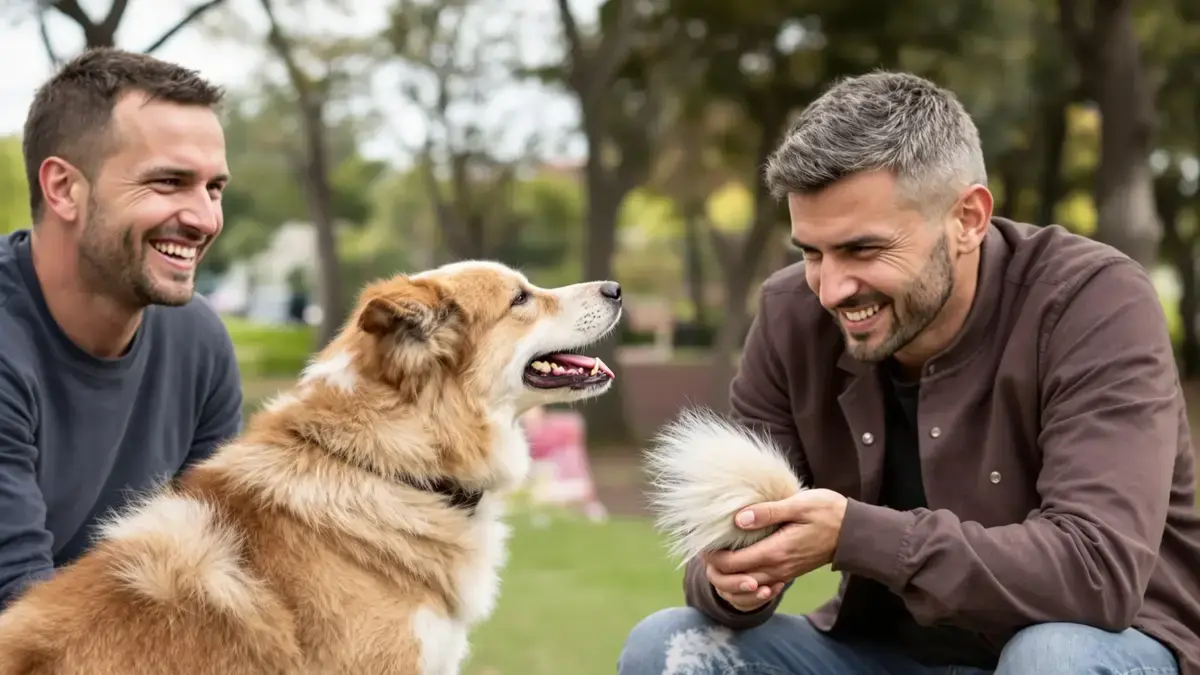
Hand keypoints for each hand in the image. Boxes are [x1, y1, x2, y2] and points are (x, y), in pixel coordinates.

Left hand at [705, 489, 848, 610]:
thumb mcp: (798, 504)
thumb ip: (768, 512)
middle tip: (704, 548)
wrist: (855, 532)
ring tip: (716, 557)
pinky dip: (745, 583)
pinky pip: (761, 587)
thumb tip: (738, 519)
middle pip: (733, 580)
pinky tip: (740, 569)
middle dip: (714, 568)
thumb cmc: (828, 512)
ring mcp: (783, 573)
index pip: (731, 564)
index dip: (711, 556)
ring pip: (745, 587)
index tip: (702, 541)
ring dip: (728, 577)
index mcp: (775, 552)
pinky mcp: (788, 572)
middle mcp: (777, 568)